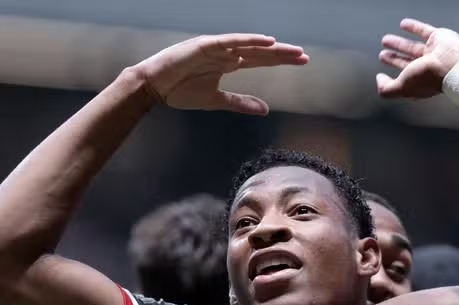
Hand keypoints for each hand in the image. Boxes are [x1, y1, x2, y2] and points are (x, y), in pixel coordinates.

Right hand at [131, 34, 308, 114]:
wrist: (154, 87)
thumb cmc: (180, 90)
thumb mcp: (216, 100)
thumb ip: (240, 103)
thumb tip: (265, 110)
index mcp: (228, 63)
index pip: (260, 60)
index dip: (280, 61)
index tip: (301, 62)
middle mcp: (226, 53)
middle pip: (260, 51)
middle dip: (282, 54)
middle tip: (304, 56)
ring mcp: (217, 48)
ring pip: (249, 45)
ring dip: (271, 46)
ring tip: (291, 50)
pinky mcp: (206, 45)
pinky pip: (231, 41)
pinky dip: (249, 40)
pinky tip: (267, 41)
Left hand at [377, 18, 458, 99]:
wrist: (452, 64)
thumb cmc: (429, 77)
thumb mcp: (402, 88)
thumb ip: (387, 88)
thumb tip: (379, 79)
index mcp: (419, 83)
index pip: (403, 81)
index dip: (391, 80)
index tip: (381, 75)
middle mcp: (426, 69)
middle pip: (406, 63)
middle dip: (394, 59)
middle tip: (383, 55)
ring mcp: (433, 53)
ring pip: (412, 47)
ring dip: (399, 44)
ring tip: (386, 40)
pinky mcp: (438, 38)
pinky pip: (423, 30)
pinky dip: (413, 27)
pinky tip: (404, 24)